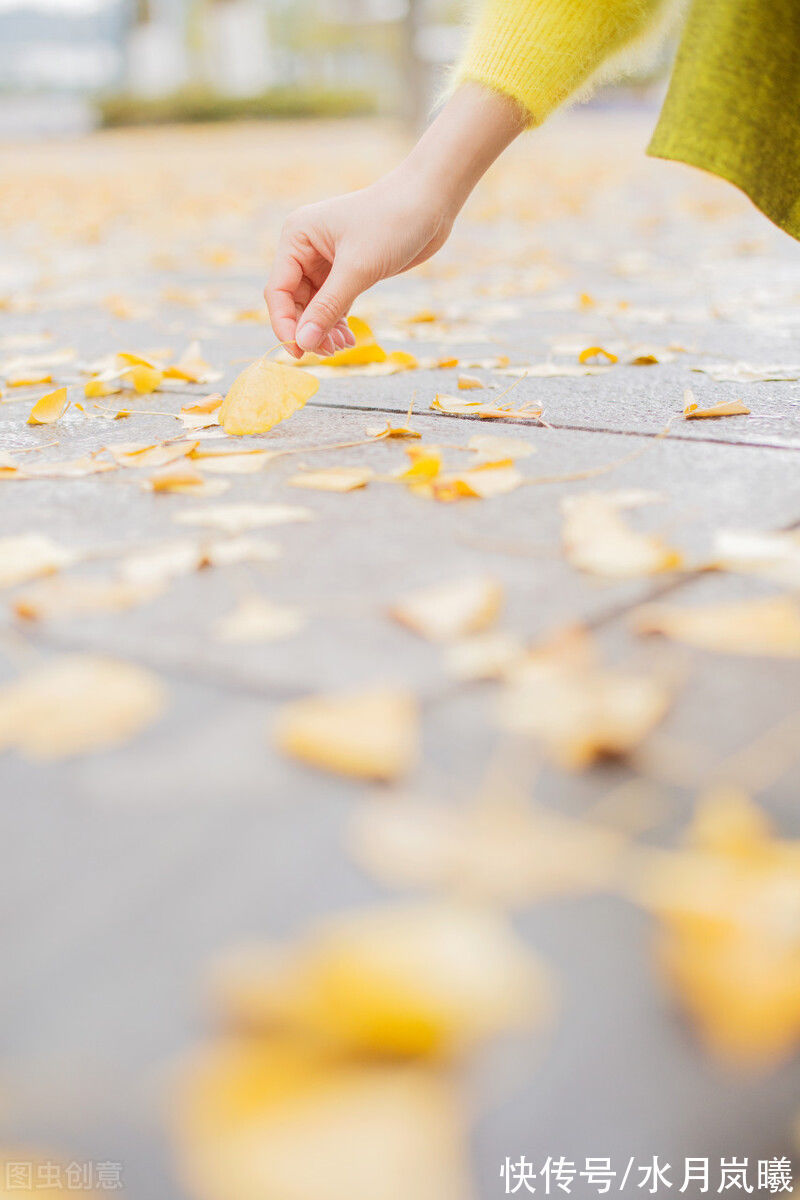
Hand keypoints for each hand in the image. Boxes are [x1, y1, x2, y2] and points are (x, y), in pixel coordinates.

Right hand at [265, 83, 526, 356]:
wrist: (430, 201)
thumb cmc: (392, 223)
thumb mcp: (358, 269)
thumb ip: (328, 308)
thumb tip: (304, 343)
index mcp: (297, 238)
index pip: (278, 290)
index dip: (285, 324)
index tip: (299, 352)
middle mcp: (306, 248)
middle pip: (294, 302)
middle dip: (309, 330)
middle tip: (328, 354)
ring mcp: (326, 260)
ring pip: (314, 306)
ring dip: (324, 330)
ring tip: (342, 348)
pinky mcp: (348, 269)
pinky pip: (333, 303)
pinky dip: (338, 323)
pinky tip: (349, 339)